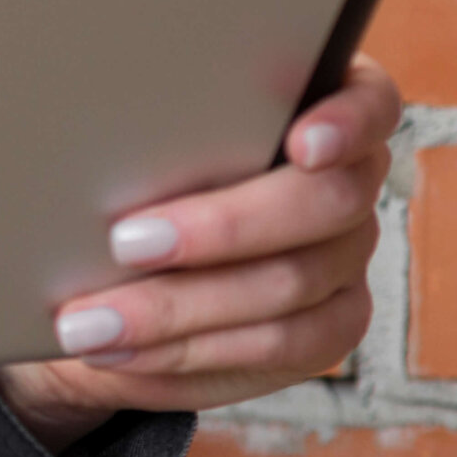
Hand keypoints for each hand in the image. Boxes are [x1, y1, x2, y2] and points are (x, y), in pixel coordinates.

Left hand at [0, 59, 399, 453]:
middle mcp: (346, 183)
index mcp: (313, 105)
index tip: (300, 142)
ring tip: (89, 321)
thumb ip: (148, 119)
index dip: (345, 120)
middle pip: (323, 204)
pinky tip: (121, 352)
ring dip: (178, 309)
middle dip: (219, 227)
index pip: (367, 100)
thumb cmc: (118, 162)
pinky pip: (270, 353)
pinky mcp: (325, 329)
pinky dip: (185, 355)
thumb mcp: (125, 128)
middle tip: (122, 241)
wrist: (103, 256)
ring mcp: (344, 260)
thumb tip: (94, 118)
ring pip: (288, 290)